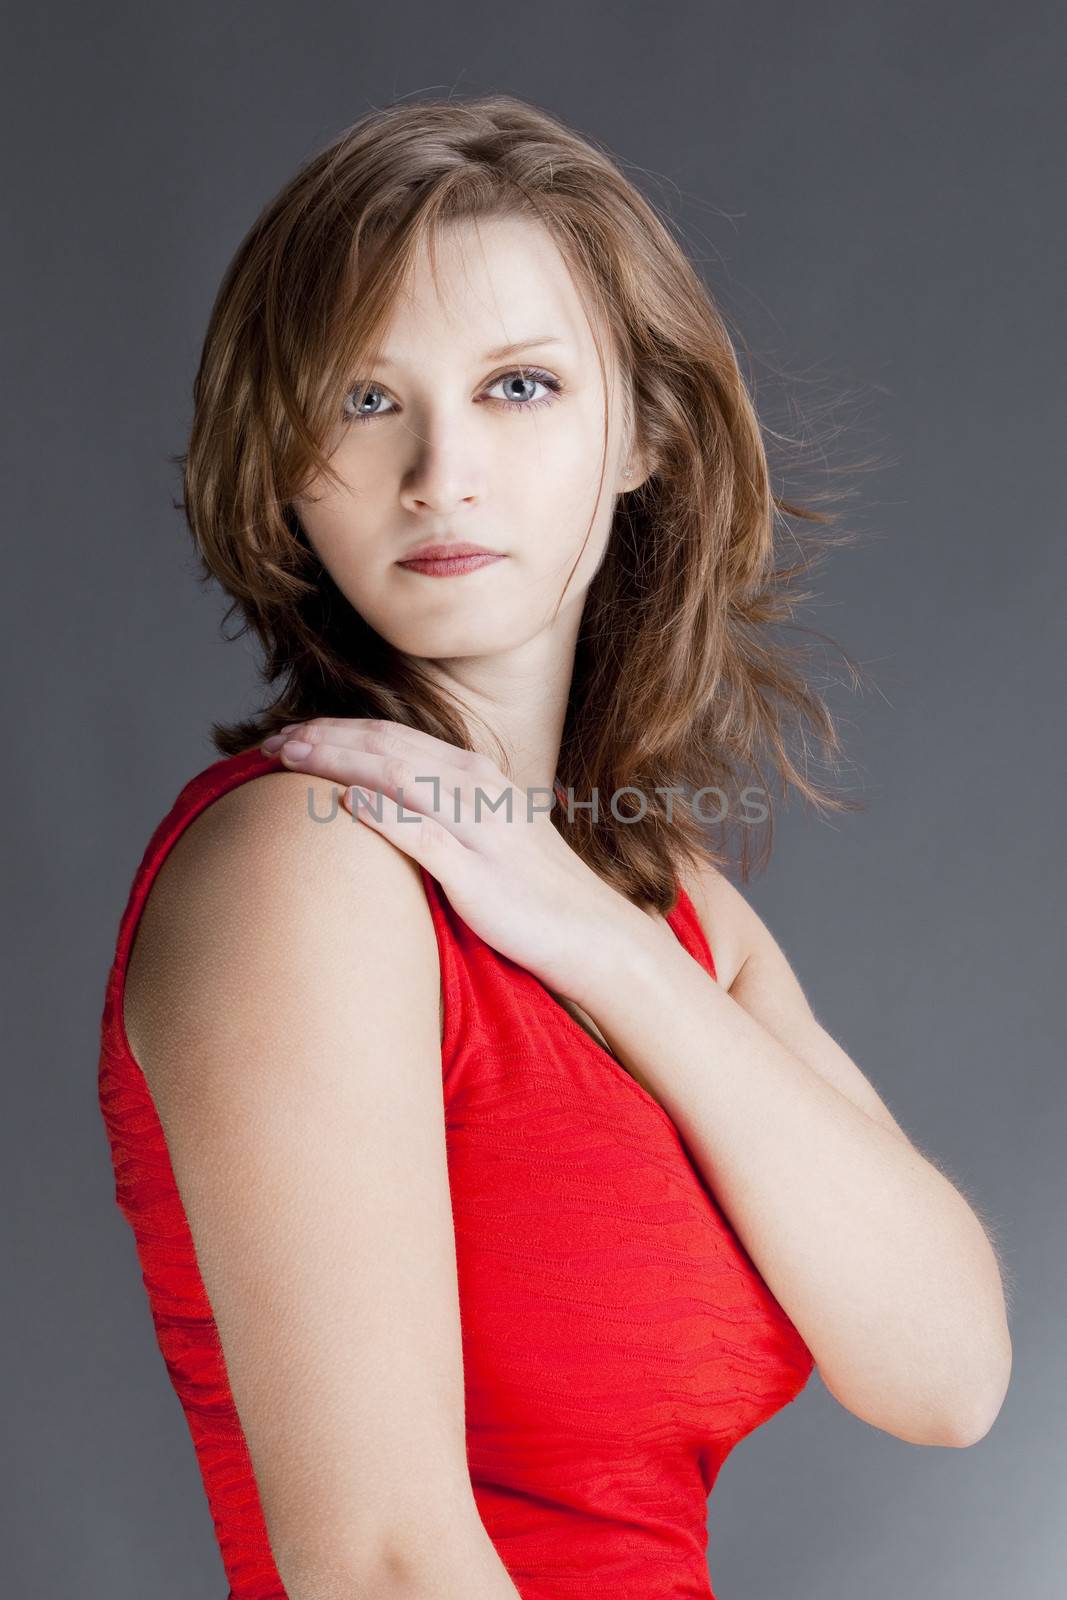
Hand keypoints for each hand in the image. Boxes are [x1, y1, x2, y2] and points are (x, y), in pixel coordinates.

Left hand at [260, 717, 634, 999]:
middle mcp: (476, 789)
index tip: (285, 734)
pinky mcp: (480, 874)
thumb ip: (435, 809)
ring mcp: (479, 827)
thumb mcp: (483, 831)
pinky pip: (425, 836)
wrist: (591, 935)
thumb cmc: (529, 889)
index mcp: (473, 775)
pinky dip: (384, 814)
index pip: (391, 736)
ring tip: (290, 758)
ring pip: (398, 776)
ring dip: (339, 761)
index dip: (335, 729)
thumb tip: (370, 801)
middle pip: (385, 747)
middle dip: (323, 738)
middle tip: (270, 741)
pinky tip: (347, 802)